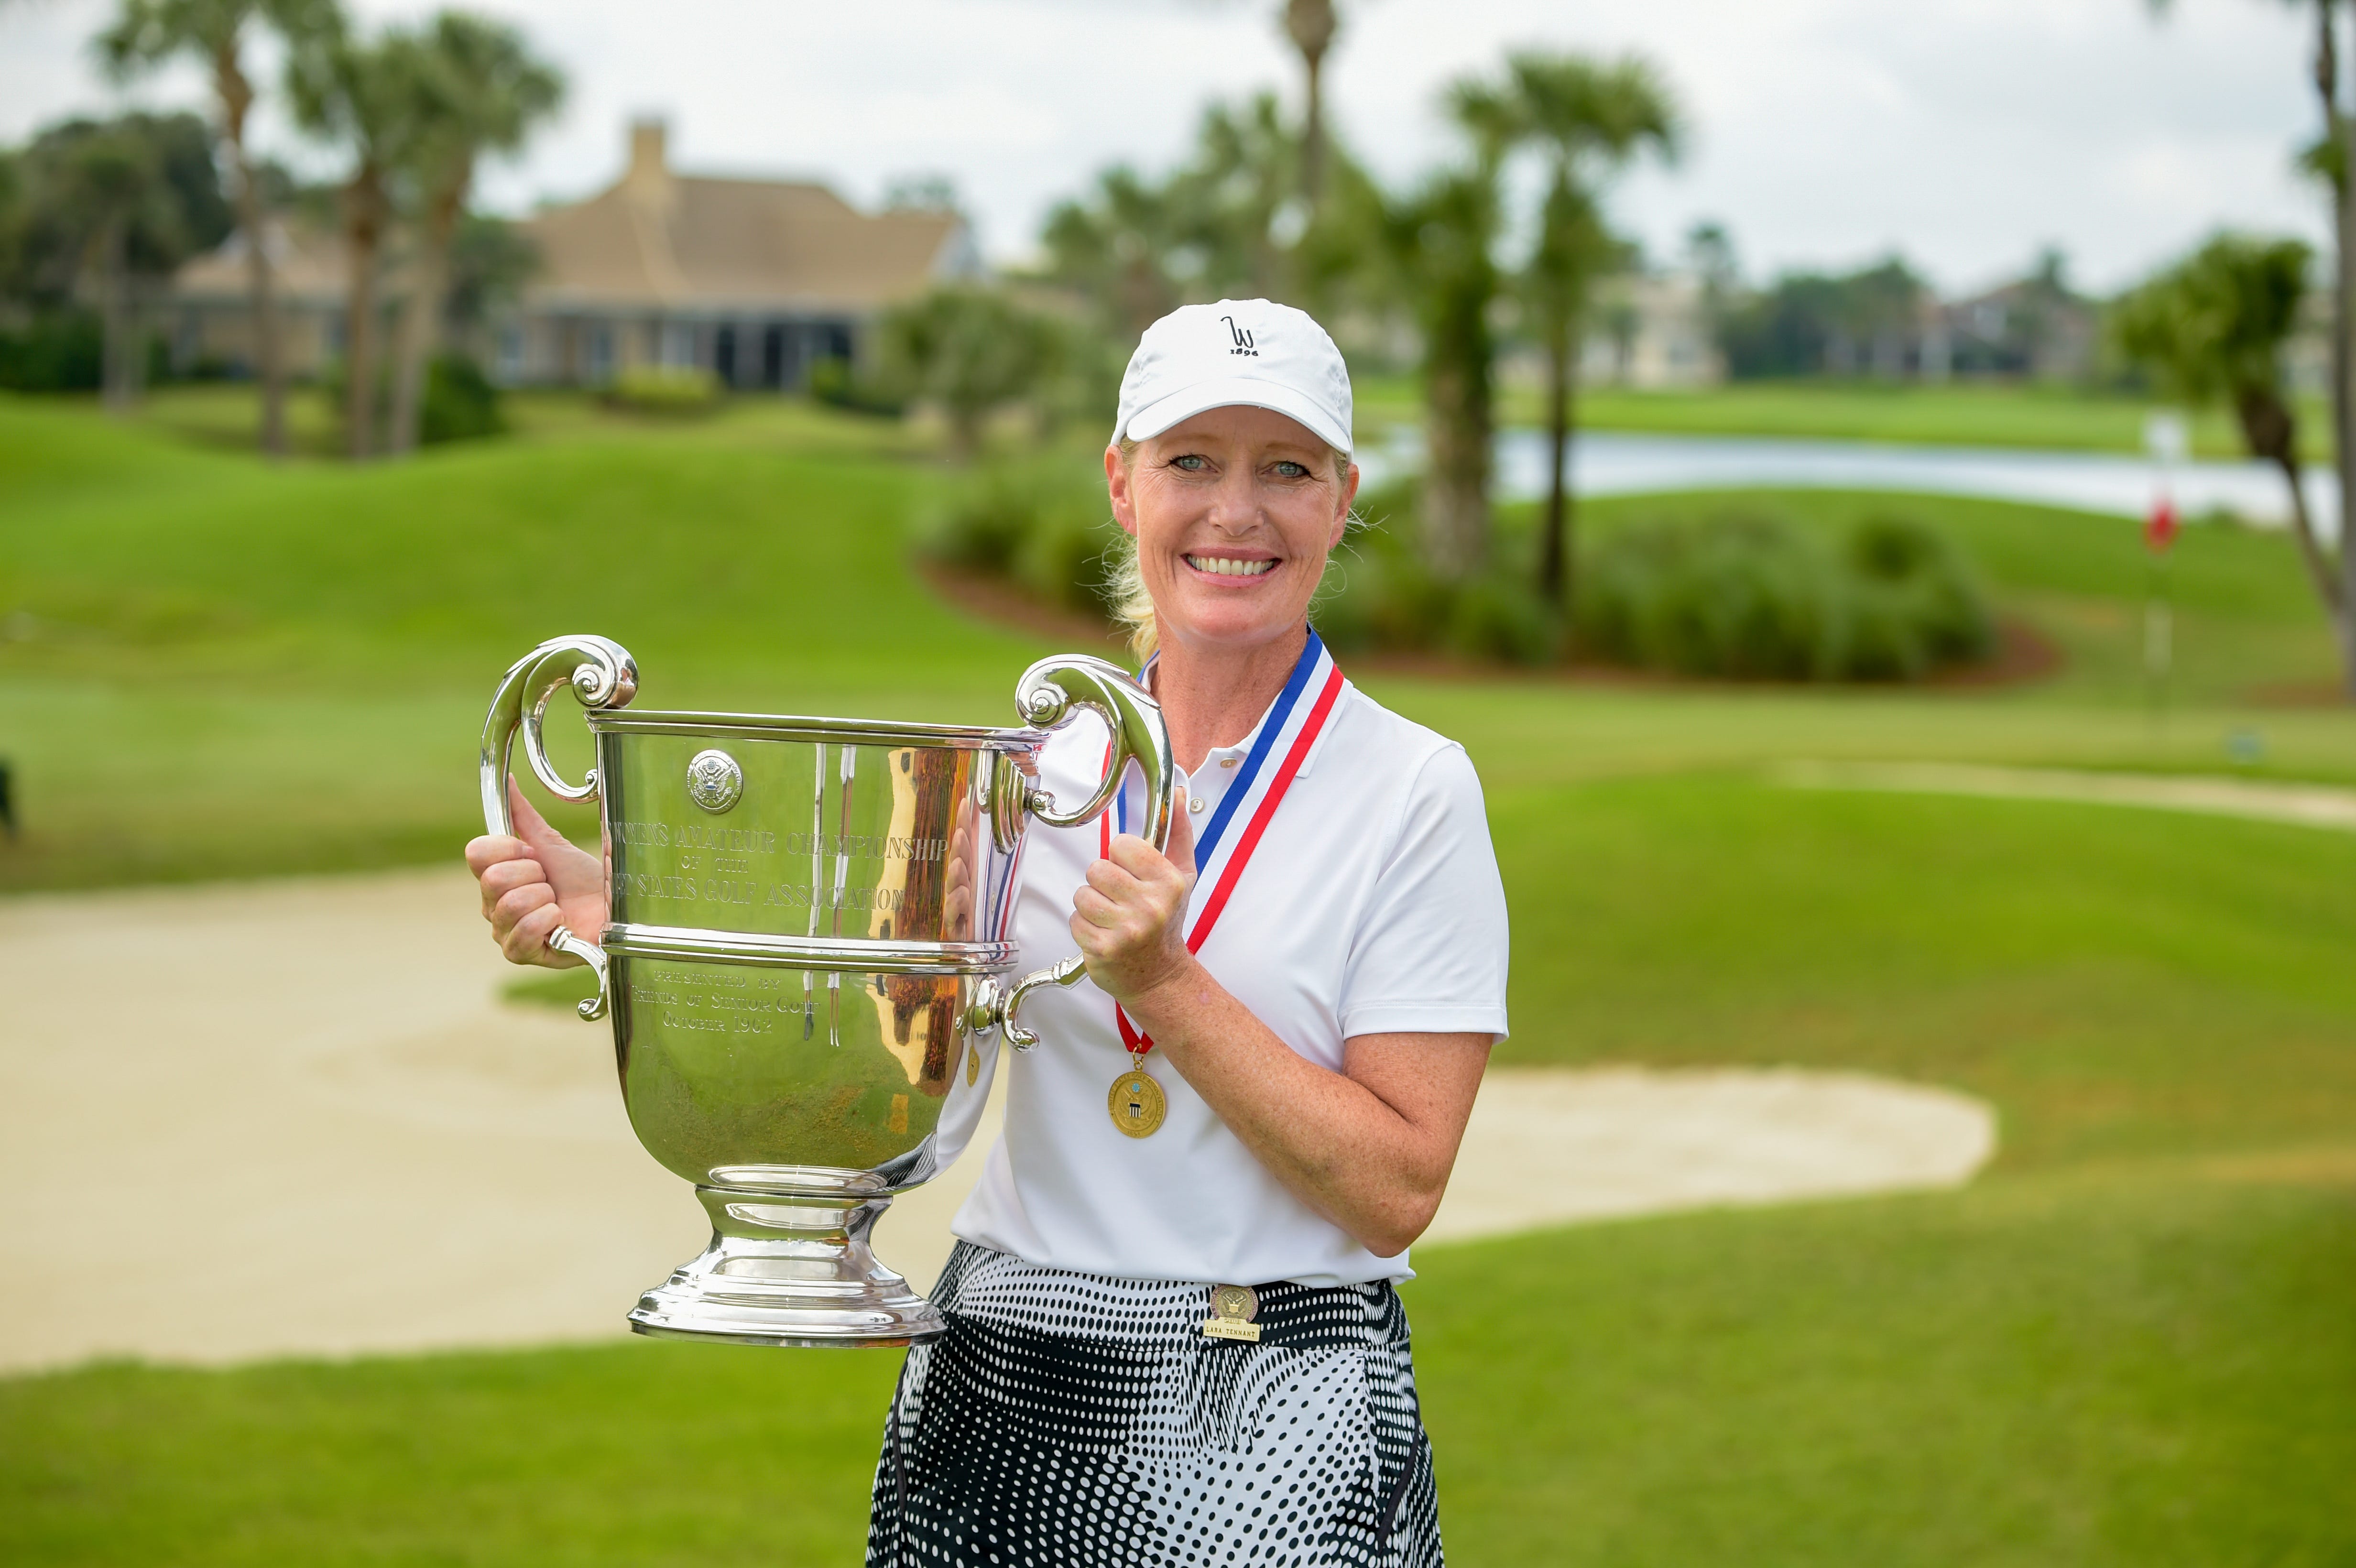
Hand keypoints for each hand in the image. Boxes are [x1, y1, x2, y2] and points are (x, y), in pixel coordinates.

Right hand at [464, 779, 608, 967]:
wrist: (609, 906)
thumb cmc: (580, 880)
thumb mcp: (551, 844)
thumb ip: (524, 815)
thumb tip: (509, 780)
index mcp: (492, 876)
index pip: (476, 853)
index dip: (510, 848)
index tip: (534, 854)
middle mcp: (490, 905)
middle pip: (494, 879)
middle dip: (534, 875)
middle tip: (550, 883)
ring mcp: (502, 931)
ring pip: (511, 904)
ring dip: (544, 899)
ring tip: (557, 903)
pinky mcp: (519, 954)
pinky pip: (523, 933)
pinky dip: (549, 921)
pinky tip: (559, 922)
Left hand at [1070, 800, 1196, 1005]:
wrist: (1159, 975)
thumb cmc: (1167, 921)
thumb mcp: (1182, 875)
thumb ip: (1177, 833)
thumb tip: (1180, 793)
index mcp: (1168, 882)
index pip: (1120, 845)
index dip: (1122, 857)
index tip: (1133, 873)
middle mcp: (1150, 906)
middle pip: (1097, 869)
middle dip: (1103, 882)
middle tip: (1120, 899)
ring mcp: (1126, 930)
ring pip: (1082, 894)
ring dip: (1091, 905)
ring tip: (1111, 917)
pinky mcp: (1103, 949)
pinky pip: (1075, 920)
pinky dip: (1084, 927)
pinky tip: (1104, 934)